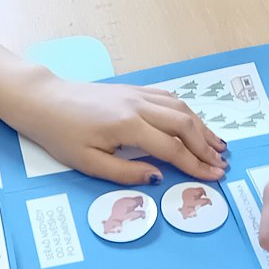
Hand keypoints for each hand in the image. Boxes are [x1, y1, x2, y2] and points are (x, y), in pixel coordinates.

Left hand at [1, 72, 227, 184]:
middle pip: (184, 125)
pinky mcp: (134, 89)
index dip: (196, 164)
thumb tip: (157, 179)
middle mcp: (138, 106)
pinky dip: (187, 111)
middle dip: (206, 146)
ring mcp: (138, 94)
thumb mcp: (88, 163)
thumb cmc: (62, 135)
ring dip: (202, 127)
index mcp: (127, 126)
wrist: (45, 101)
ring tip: (218, 145)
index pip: (172, 148)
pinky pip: (169, 98)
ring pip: (181, 108)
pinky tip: (195, 123)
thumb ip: (125, 173)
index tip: (215, 176)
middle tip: (223, 163)